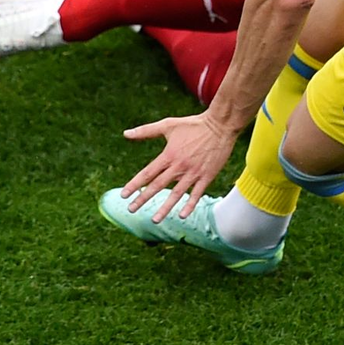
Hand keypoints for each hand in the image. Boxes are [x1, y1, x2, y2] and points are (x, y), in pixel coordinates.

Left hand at [120, 110, 238, 219]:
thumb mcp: (168, 125)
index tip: (123, 195)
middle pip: (158, 186)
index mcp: (169, 154)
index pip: (148, 173)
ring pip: (176, 194)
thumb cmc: (192, 124)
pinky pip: (197, 194)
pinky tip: (182, 215)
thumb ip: (146, 131)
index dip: (134, 184)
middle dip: (143, 198)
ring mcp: (193, 173)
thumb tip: (125, 133)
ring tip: (154, 220)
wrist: (220, 125)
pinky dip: (190, 205)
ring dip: (165, 208)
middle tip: (131, 210)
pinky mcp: (207, 176)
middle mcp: (179, 166)